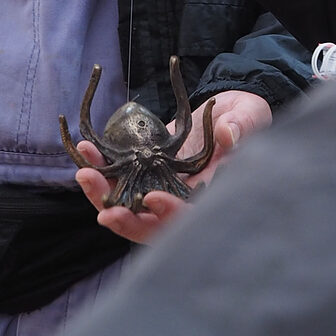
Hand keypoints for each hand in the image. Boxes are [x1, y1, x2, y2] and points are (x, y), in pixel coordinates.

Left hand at [76, 89, 271, 244]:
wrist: (225, 110)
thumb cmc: (245, 117)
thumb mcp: (249, 118)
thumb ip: (241, 127)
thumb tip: (228, 134)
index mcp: (211, 198)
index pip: (190, 218)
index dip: (171, 215)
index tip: (154, 200)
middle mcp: (181, 201)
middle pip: (149, 225)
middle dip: (125, 220)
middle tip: (105, 212)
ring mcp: (159, 188)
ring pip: (126, 206)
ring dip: (102, 195)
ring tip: (85, 174)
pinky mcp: (143, 173)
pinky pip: (117, 180)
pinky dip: (100, 170)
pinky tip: (86, 151)